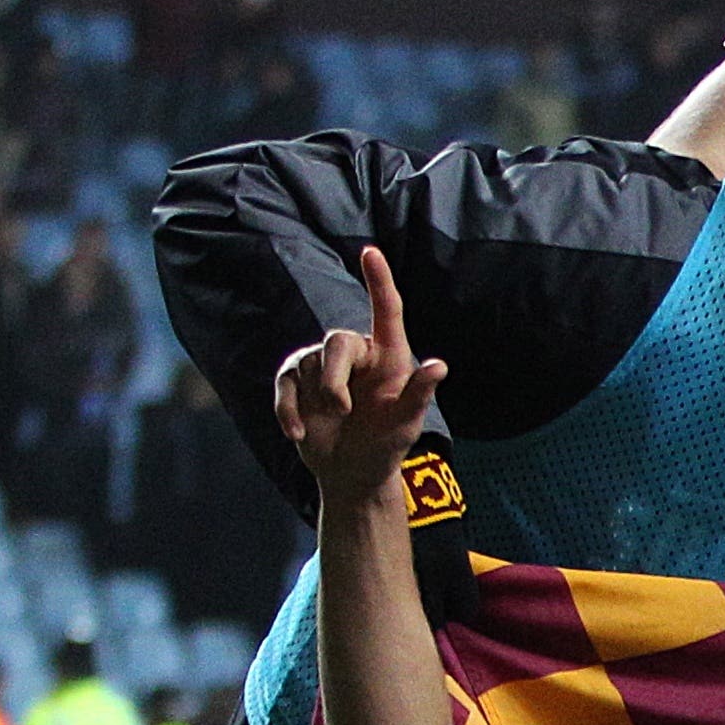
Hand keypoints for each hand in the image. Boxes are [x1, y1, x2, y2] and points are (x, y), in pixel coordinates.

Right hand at [273, 244, 446, 503]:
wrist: (353, 473)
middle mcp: (355, 355)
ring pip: (309, 363)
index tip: (370, 251)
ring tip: (331, 423)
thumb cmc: (386, 444)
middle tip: (342, 409)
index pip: (385, 311)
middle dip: (335, 377)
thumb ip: (419, 394)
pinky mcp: (296, 383)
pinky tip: (298, 434)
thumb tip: (439, 366)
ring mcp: (322, 367)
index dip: (378, 280)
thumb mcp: (406, 424)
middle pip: (337, 343)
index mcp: (388, 356)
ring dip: (316, 398)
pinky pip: (285, 385)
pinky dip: (288, 410)